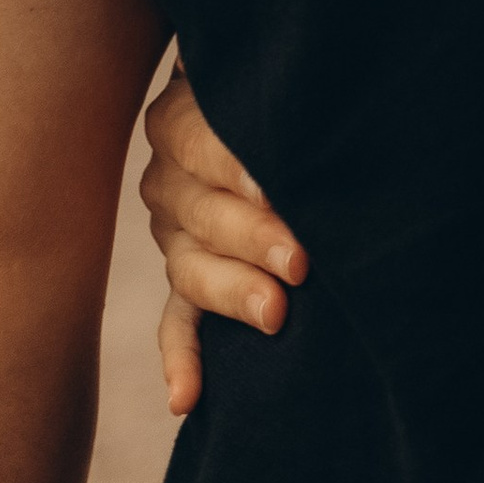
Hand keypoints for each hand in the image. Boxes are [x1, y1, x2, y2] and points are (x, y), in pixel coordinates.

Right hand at [139, 68, 303, 416]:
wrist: (285, 110)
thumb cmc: (294, 89)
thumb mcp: (283, 83)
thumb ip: (286, 95)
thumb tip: (314, 115)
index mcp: (181, 118)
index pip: (198, 142)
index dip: (237, 168)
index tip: (274, 190)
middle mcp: (169, 180)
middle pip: (200, 213)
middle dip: (253, 239)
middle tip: (300, 261)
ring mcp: (174, 235)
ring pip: (191, 270)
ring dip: (233, 295)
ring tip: (276, 315)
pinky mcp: (189, 280)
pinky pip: (177, 323)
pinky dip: (183, 359)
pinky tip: (186, 399)